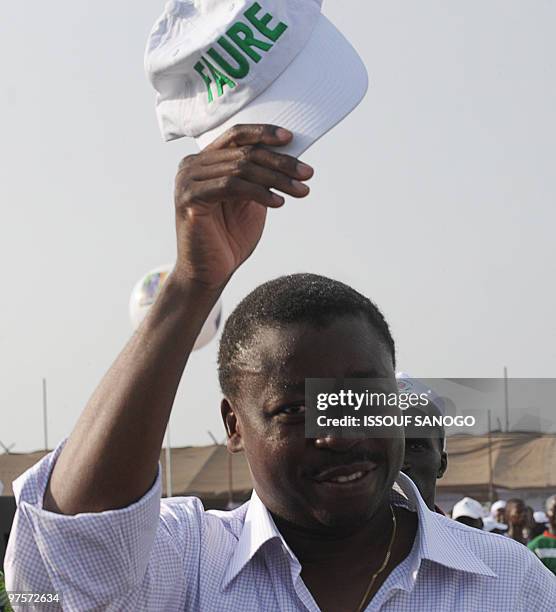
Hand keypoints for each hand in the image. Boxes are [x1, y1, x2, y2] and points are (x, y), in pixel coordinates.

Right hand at [173, 124, 313, 288]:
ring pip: (241, 169)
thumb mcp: (250, 200)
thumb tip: (288, 155)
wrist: (209, 273)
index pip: (236, 136)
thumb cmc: (229, 238)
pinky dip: (259, 192)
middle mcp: (192, 165)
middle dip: (281, 163)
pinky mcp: (189, 199)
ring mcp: (187, 181)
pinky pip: (231, 187)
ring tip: (301, 191)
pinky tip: (279, 202)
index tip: (291, 138)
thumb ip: (259, 177)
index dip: (264, 133)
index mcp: (204, 161)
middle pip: (244, 153)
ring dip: (277, 179)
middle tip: (307, 173)